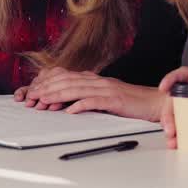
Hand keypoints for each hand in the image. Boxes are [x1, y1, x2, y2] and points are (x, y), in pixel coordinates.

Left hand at [16, 70, 165, 120]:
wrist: (156, 103)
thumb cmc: (132, 104)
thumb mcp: (106, 98)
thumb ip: (89, 97)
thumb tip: (68, 104)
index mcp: (96, 80)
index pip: (67, 77)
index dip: (48, 82)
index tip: (33, 91)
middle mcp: (99, 81)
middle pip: (67, 81)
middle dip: (47, 88)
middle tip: (32, 97)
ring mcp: (107, 89)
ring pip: (77, 89)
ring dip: (57, 95)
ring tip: (43, 102)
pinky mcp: (116, 100)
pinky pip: (95, 101)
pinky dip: (81, 105)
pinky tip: (69, 111)